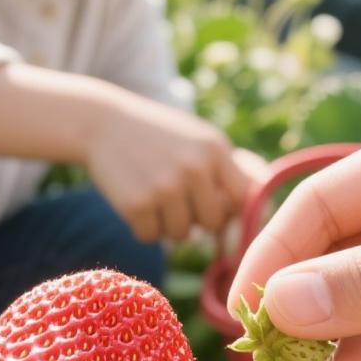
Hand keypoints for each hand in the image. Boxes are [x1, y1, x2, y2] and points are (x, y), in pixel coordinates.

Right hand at [85, 89, 248, 242]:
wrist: (102, 123)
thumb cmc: (158, 135)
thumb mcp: (199, 139)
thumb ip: (228, 170)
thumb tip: (258, 214)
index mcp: (215, 149)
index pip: (241, 199)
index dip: (229, 208)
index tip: (212, 204)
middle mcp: (194, 168)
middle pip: (212, 223)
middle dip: (195, 218)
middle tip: (174, 196)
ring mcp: (165, 187)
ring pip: (181, 235)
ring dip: (166, 223)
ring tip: (152, 194)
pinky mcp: (136, 204)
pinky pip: (150, 237)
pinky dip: (142, 226)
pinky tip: (134, 199)